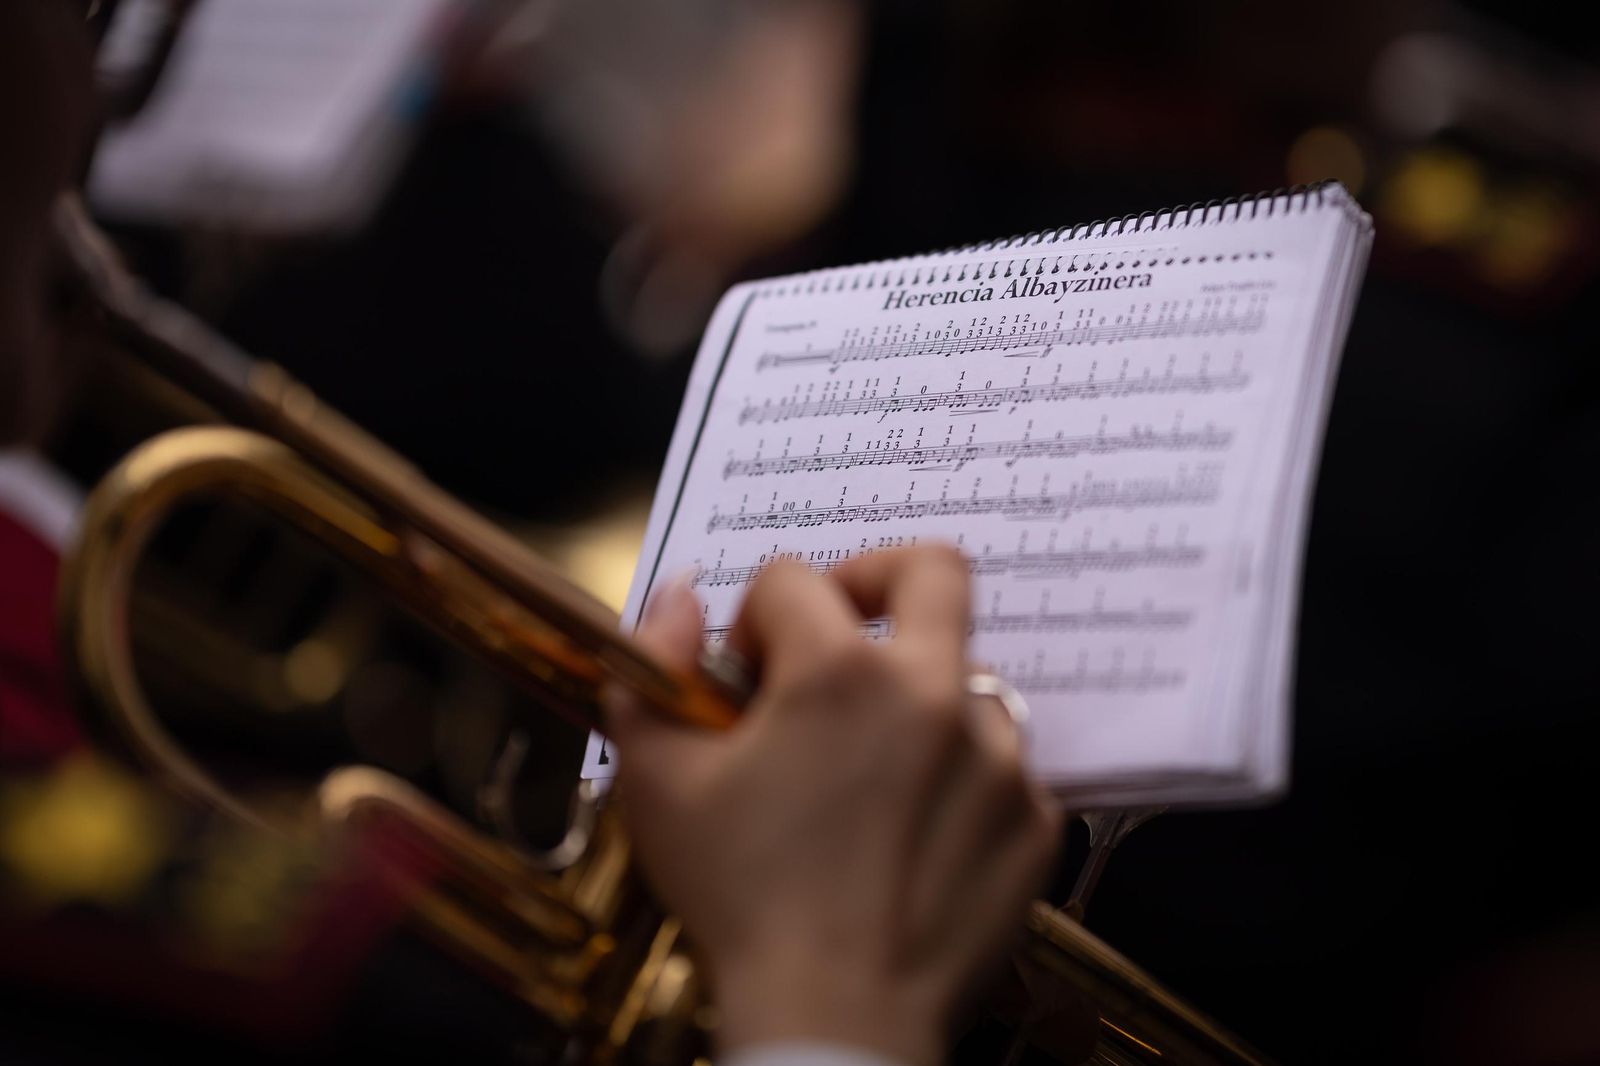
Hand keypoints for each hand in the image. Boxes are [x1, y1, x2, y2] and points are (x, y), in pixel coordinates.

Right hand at [603, 547, 1060, 1065]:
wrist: (834, 1020)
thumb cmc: (738, 899)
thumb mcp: (655, 781)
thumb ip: (654, 665)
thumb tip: (684, 595)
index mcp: (840, 671)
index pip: (793, 579)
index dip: (754, 619)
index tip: (745, 679)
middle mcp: (935, 694)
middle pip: (931, 570)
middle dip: (876, 580)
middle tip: (841, 630)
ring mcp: (998, 757)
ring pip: (967, 679)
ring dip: (917, 700)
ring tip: (871, 771)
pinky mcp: (1033, 821)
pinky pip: (1002, 766)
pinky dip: (958, 780)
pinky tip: (912, 834)